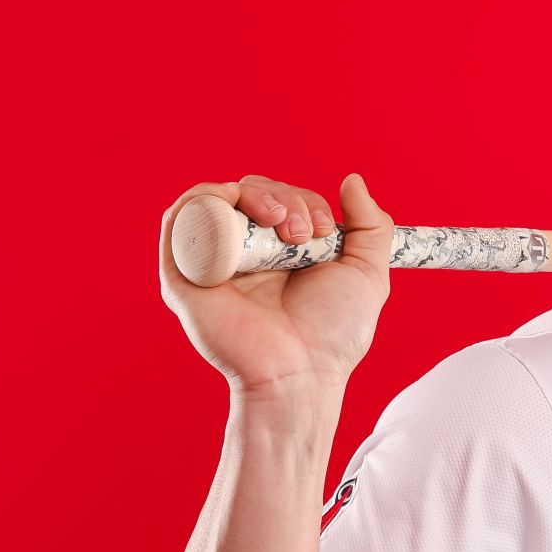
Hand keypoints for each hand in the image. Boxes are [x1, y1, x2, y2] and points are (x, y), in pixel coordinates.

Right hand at [158, 173, 394, 396]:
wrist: (301, 372)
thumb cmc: (334, 334)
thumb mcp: (368, 272)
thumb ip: (371, 225)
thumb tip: (352, 179)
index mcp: (281, 251)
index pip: (283, 198)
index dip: (305, 199)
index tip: (327, 229)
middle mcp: (246, 252)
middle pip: (253, 191)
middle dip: (285, 197)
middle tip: (304, 234)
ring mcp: (214, 260)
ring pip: (221, 197)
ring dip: (254, 194)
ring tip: (280, 224)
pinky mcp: (184, 274)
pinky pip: (180, 218)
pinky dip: (205, 196)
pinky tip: (235, 203)